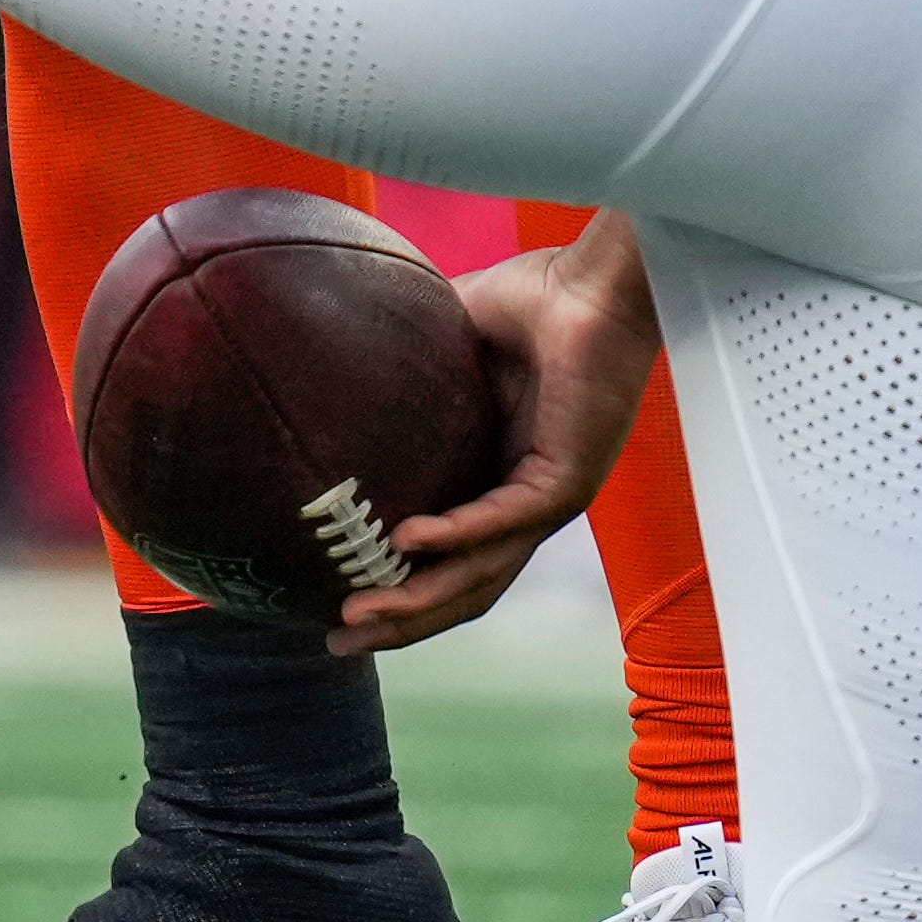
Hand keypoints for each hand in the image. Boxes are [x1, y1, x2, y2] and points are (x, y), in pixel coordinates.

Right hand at [334, 215, 657, 651]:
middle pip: (460, 590)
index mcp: (498, 477)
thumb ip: (399, 360)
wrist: (595, 280)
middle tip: (340, 640)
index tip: (341, 605)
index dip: (400, 590)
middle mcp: (525, 504)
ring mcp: (548, 500)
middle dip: (400, 622)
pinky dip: (453, 538)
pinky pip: (501, 521)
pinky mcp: (565, 481)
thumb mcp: (445, 339)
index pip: (450, 559)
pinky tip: (406, 543)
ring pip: (479, 575)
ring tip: (359, 614)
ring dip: (418, 601)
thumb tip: (326, 348)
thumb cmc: (536, 300)